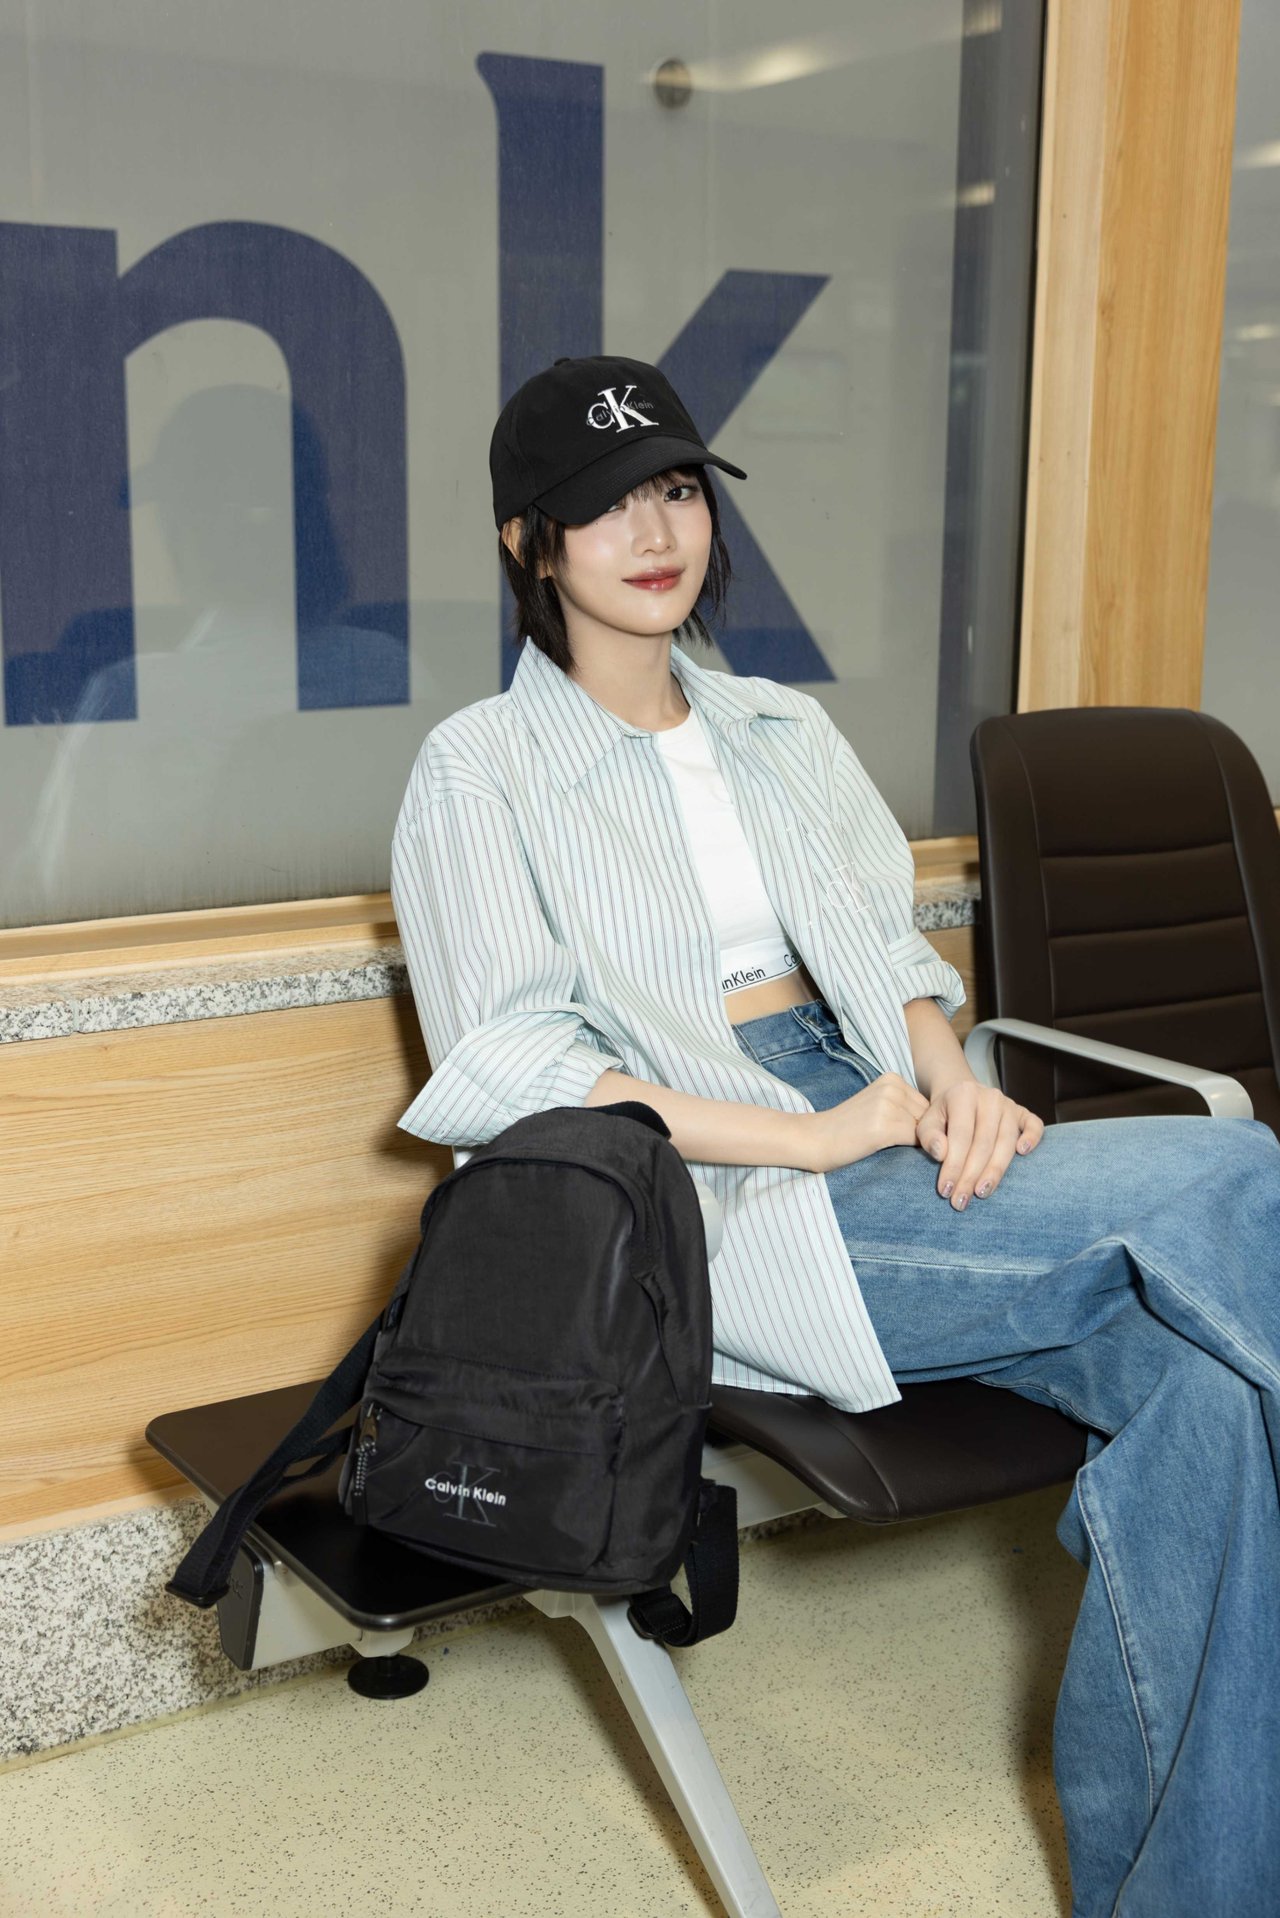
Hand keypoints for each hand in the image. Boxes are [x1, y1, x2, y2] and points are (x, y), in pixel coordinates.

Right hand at [806, 1073, 929, 1173]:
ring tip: (890, 1149)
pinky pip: (917, 1142)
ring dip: (917, 1145)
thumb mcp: (878, 1106)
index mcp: (892, 1078)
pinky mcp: (884, 1126)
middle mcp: (892, 1086)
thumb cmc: (847, 1129)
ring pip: (925, 1130)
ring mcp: (888, 1104)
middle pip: (929, 1117)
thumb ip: (906, 1109)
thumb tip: (944, 1129)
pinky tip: (891, 1152)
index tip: (903, 1137)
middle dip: (923, 1135)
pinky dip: (913, 1152)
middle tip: (898, 1146)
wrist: (814, 1139)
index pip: (927, 1105)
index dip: (922, 1126)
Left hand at [916, 1077, 1043, 1209]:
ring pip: (1006, 1141)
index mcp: (964, 1094)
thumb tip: (941, 1154)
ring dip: (995, 1171)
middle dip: (971, 1175)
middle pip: (984, 1142)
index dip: (953, 1165)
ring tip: (982, 1192)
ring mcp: (1009, 1105)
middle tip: (961, 1200)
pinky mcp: (1023, 1112)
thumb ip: (928, 1136)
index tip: (945, 1190)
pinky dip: (1032, 1138)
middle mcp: (990, 1098)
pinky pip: (1034, 1124)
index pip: (960, 1136)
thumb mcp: (927, 1120)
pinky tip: (1023, 1153)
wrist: (961, 1095)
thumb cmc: (943, 1115)